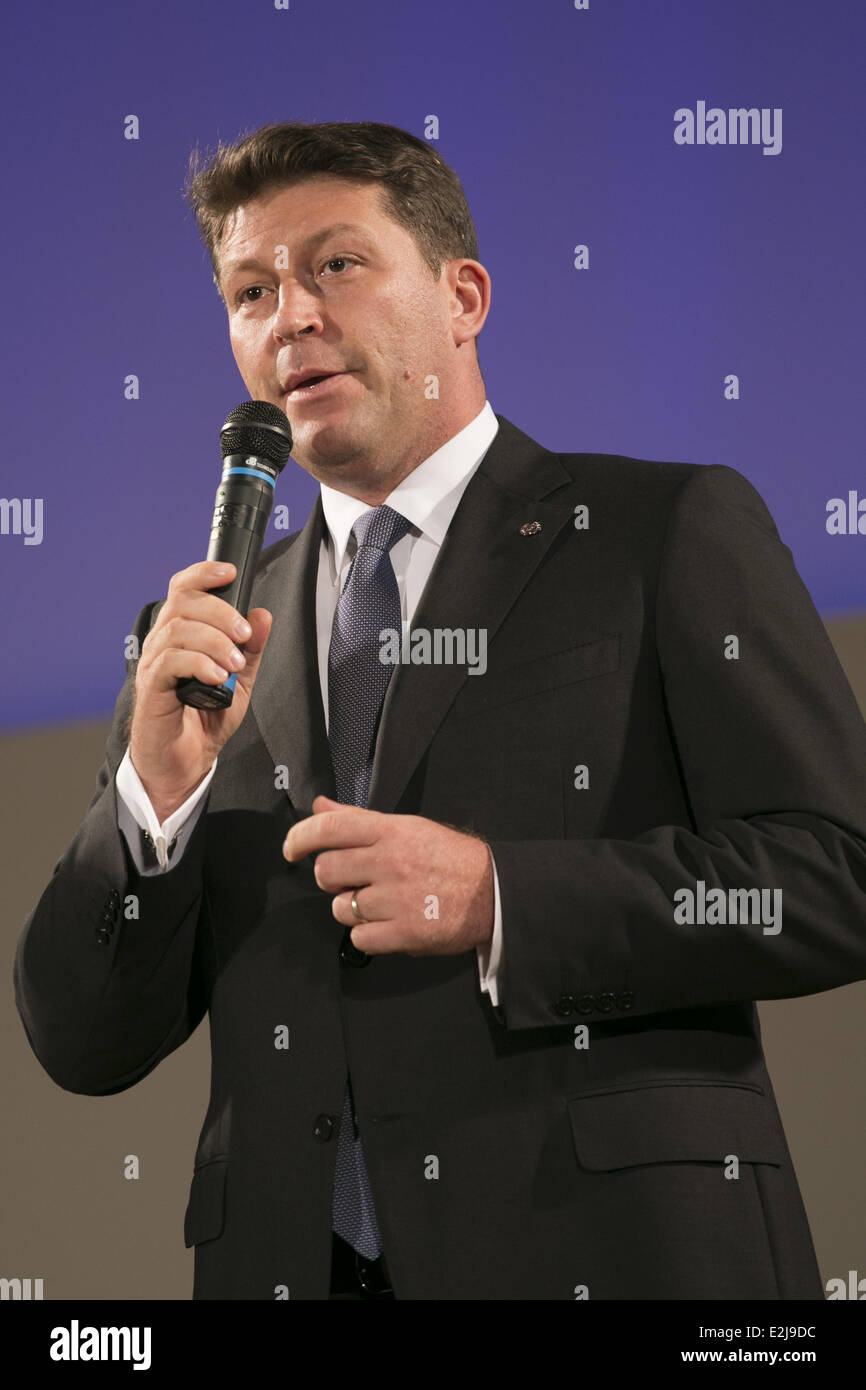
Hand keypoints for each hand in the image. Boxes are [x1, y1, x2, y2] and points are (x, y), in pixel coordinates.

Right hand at [128, 561, 272, 820]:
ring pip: (179, 629)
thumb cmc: (205, 720)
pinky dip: (199, 663)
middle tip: (243, 635)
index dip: (203, 573)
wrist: (185, 763)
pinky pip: (170, 661)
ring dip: (214, 641)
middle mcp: (163, 642)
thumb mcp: (241, 681)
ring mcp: (154, 663)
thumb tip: (262, 616)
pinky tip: (218, 676)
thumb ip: (251, 649)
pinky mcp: (151, 687)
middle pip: (183, 602)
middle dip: (220, 612)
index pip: (184, 588)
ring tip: (234, 664)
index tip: (230, 572)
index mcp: (182, 633)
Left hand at [283, 796, 494, 956]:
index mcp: (391, 832)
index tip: (291, 849)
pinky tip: (386, 924)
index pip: (330, 827)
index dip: (300, 837)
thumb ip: (359, 819)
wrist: (492, 892)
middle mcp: (391, 862)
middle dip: (332, 879)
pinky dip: (368, 935)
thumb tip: (320, 805)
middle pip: (326, 871)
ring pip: (340, 907)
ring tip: (378, 903)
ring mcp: (397, 899)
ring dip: (352, 909)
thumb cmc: (449, 858)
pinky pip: (359, 937)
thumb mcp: (407, 827)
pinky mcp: (405, 932)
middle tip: (353, 880)